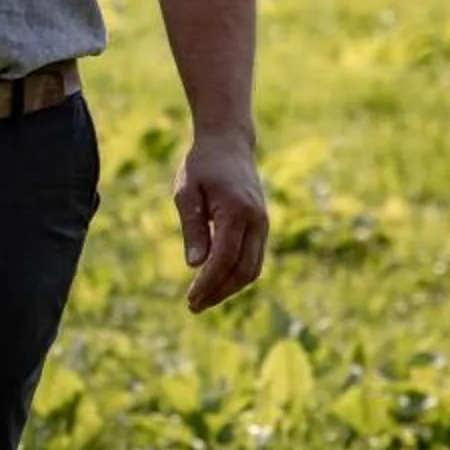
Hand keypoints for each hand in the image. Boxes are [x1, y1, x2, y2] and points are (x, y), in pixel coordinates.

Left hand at [174, 130, 267, 311]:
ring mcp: (263, 224)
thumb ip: (193, 227)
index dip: (208, 283)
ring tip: (203, 299)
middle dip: (220, 292)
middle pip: (244, 270)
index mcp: (237, 211)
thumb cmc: (202, 165)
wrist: (228, 144)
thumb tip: (195, 265)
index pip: (225, 258)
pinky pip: (254, 259)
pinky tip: (216, 283)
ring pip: (253, 268)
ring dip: (229, 288)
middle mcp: (257, 221)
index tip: (190, 298)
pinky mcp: (261, 226)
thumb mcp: (187, 192)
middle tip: (193, 306)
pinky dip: (237, 275)